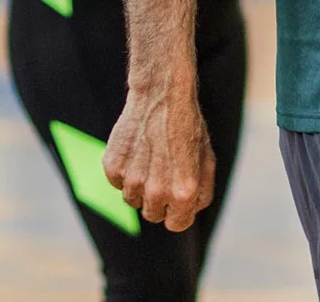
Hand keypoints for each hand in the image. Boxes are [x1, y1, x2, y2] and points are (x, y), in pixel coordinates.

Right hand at [103, 78, 215, 232]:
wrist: (162, 94)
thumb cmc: (187, 127)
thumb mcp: (207, 160)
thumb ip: (201, 193)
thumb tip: (188, 212)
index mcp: (183, 192)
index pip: (176, 225)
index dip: (178, 213)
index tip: (177, 199)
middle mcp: (156, 190)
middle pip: (152, 215)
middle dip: (159, 200)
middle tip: (163, 173)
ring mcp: (132, 180)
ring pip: (132, 200)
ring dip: (140, 186)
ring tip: (150, 157)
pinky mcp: (113, 167)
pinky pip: (117, 182)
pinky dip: (124, 171)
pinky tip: (136, 150)